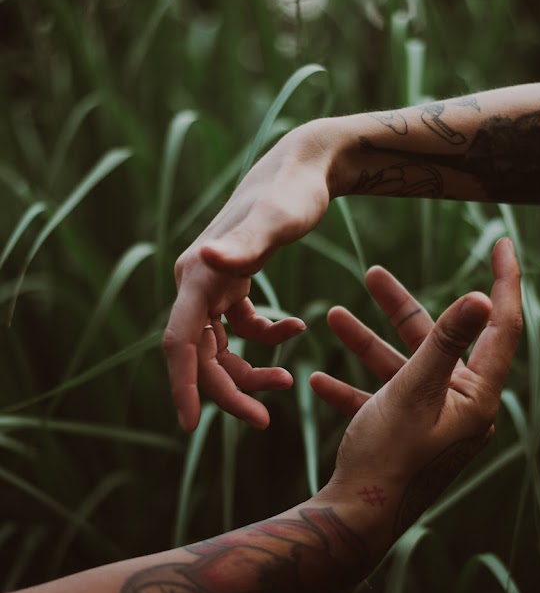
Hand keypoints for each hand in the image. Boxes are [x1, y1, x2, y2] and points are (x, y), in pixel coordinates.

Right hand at [164, 121, 334, 430]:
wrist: (306, 166)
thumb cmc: (294, 192)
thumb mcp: (279, 220)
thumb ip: (247, 244)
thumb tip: (205, 260)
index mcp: (198, 276)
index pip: (180, 343)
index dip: (183, 386)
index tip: (190, 426)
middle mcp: (197, 282)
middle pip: (200, 354)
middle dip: (228, 391)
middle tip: (264, 421)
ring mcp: (214, 284)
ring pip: (219, 348)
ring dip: (247, 371)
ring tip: (287, 383)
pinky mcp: (234, 282)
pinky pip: (240, 328)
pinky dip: (265, 339)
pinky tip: (296, 330)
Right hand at [312, 238, 521, 553]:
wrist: (352, 523)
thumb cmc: (387, 457)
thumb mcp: (414, 388)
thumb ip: (445, 340)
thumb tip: (482, 297)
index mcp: (476, 396)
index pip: (501, 326)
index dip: (504, 281)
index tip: (504, 243)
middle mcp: (461, 408)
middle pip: (438, 342)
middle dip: (400, 309)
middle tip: (372, 273)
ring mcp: (433, 424)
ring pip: (403, 369)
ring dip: (367, 344)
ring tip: (332, 316)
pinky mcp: (405, 438)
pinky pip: (382, 401)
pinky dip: (354, 387)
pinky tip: (318, 379)